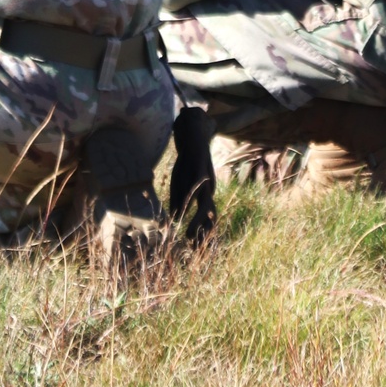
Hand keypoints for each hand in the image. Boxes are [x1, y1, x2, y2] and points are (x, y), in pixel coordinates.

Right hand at [170, 106, 216, 243]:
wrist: (194, 135)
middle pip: (209, 214)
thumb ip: (180, 200)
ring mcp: (206, 179)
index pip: (206, 218)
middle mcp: (208, 189)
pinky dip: (193, 196)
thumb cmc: (187, 162)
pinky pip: (198, 182)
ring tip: (188, 235)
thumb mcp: (180, 184)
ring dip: (198, 221)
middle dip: (203, 233)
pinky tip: (187, 209)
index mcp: (203, 194)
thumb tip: (176, 218)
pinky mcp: (201, 166)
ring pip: (204, 202)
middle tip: (194, 250)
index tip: (196, 250)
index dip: (202, 233)